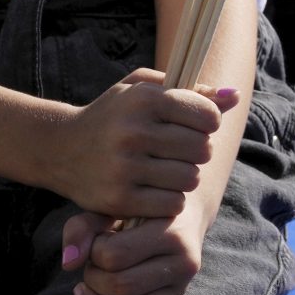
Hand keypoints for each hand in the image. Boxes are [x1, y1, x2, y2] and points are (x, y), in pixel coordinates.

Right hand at [44, 70, 235, 220]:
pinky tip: (158, 189)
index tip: (198, 124)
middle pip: (201, 149)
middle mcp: (133, 133)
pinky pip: (171, 205)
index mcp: (143, 100)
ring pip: (189, 179)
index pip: (206, 115)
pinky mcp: (118, 200)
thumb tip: (234, 96)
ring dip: (186, 176)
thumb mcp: (144, 89)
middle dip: (198, 150)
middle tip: (182, 150)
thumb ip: (192, 91)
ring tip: (170, 169)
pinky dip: (171, 199)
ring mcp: (124, 168)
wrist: (59, 148)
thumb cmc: (114, 114)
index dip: (209, 121)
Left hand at [59, 208, 208, 294]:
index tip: (96, 242)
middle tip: (91, 265)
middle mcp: (183, 263)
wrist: (182, 214)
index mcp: (172, 232)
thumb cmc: (141, 207)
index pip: (116, 255)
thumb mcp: (116, 205)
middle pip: (122, 287)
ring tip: (85, 290)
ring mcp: (178, 287)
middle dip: (94, 279)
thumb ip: (85, 226)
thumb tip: (69, 263)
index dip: (94, 253)